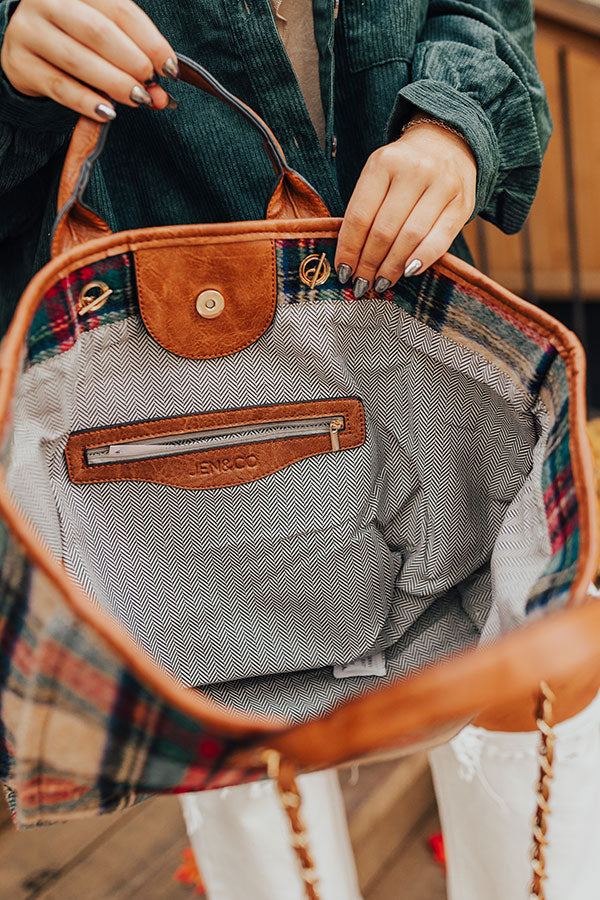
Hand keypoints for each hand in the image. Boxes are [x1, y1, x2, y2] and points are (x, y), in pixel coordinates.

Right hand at [0, 0, 179, 120]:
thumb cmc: (74, 39)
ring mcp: (29, 31)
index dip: (151, 41)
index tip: (171, 69)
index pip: (120, 10)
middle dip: (132, 62)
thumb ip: (134, 58)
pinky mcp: (20, 64)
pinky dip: (87, 102)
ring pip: (78, 60)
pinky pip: (59, 87)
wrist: (27, 48)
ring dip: (114, 84)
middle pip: (98, 32)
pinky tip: (108, 112)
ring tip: (137, 99)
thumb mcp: (106, 39)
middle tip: (150, 84)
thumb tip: (160, 96)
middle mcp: (48, 1)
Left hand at [334, 116, 476, 296]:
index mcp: (383, 163)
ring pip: (410, 237)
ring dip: (392, 267)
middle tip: (362, 284)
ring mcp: (441, 185)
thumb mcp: (378, 176)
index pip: (360, 216)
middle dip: (369, 263)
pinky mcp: (462, 203)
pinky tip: (408, 272)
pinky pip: (440, 240)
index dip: (350, 249)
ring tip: (381, 283)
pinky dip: (422, 260)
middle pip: (384, 230)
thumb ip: (366, 210)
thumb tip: (350, 260)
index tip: (343, 271)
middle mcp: (414, 170)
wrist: (447, 144)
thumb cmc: (403, 171)